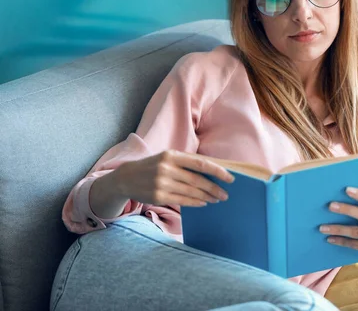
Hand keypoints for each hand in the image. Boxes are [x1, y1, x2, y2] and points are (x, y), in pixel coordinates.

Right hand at [114, 150, 234, 206]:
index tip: (230, 178)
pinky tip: (203, 203)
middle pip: (198, 180)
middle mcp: (167, 168)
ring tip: (216, 199)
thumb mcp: (167, 158)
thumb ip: (186, 163)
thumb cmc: (153, 166)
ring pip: (191, 192)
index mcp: (172, 155)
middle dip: (214, 188)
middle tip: (225, 194)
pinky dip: (195, 202)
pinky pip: (182, 200)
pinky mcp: (158, 196)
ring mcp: (161, 183)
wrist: (126, 177)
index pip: (201, 163)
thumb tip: (212, 171)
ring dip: (207, 196)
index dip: (218, 171)